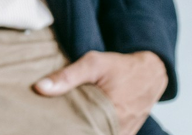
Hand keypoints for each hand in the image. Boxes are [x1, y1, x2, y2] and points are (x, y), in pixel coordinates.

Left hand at [34, 51, 167, 134]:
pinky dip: (97, 130)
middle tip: (56, 122)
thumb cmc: (121, 66)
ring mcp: (126, 132)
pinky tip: (83, 124)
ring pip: (100, 134)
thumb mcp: (93, 64)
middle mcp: (120, 126)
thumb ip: (66, 76)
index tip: (52, 123)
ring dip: (85, 130)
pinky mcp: (128, 132)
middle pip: (90, 133)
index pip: (81, 130)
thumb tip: (40, 88)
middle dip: (74, 129)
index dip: (66, 127)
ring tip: (69, 122)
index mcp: (111, 112)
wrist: (151, 71)